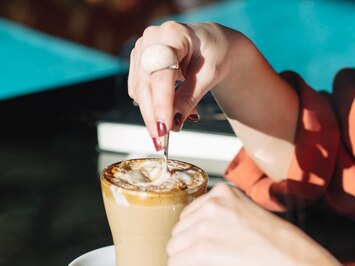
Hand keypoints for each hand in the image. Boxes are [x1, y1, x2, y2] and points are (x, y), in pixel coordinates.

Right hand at [128, 21, 297, 180]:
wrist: (213, 44)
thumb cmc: (215, 53)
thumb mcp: (210, 75)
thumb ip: (190, 97)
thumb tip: (174, 123)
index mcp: (172, 34)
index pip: (161, 75)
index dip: (161, 104)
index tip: (164, 129)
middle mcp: (151, 39)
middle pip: (144, 85)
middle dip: (152, 116)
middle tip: (161, 142)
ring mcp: (142, 50)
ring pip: (139, 91)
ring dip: (152, 114)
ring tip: (176, 125)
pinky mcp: (138, 63)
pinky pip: (139, 92)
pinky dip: (153, 107)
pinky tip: (171, 112)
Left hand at [166, 183, 346, 265]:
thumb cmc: (281, 249)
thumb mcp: (248, 218)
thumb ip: (221, 219)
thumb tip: (199, 236)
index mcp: (223, 193)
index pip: (189, 215)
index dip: (198, 237)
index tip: (214, 248)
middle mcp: (212, 205)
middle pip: (178, 232)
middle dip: (191, 250)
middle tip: (214, 263)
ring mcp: (205, 226)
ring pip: (173, 249)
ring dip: (188, 264)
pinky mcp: (201, 250)